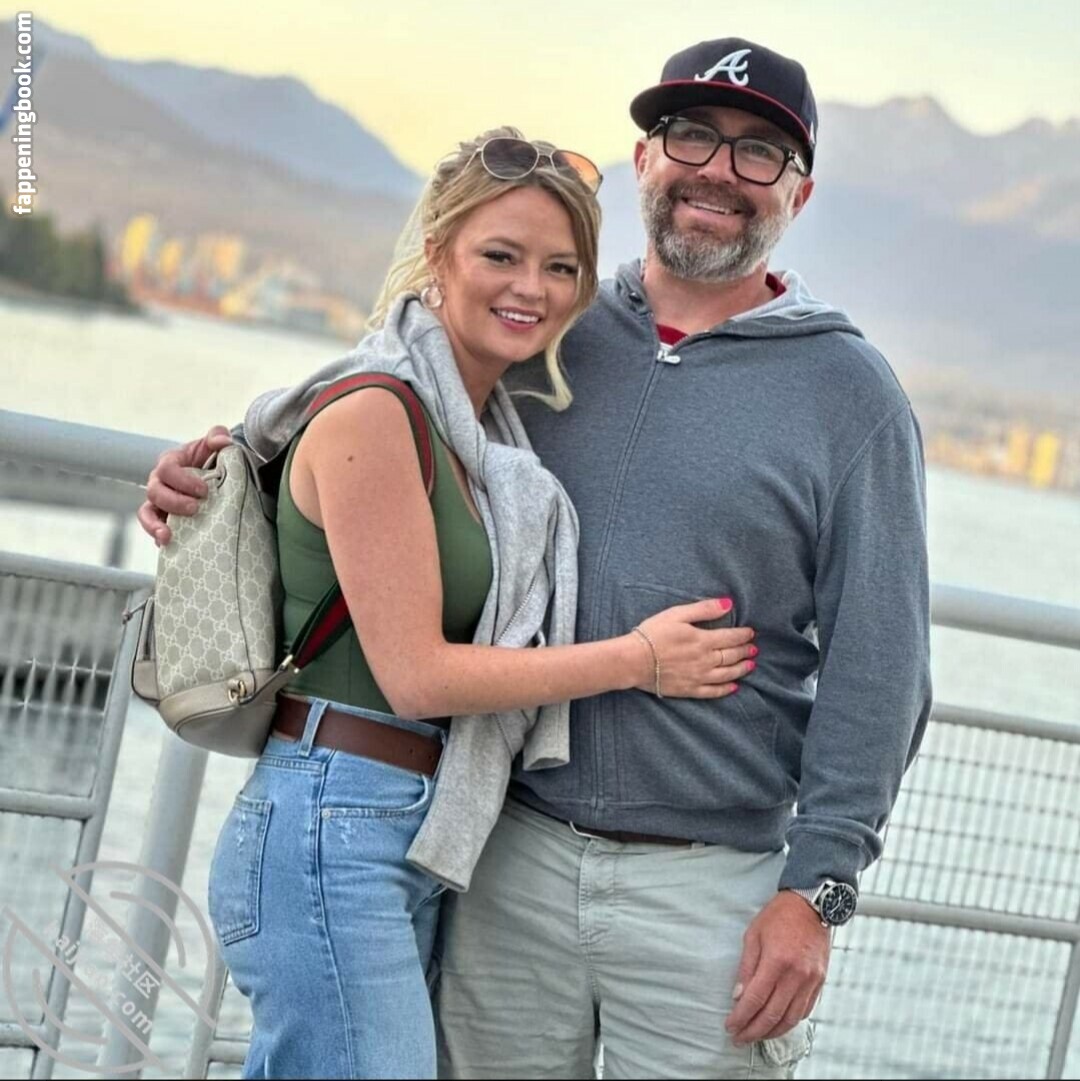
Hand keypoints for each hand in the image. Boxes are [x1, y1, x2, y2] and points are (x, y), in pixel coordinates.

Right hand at [137, 425, 232, 545]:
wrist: (213, 475)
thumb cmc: (210, 458)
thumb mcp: (214, 444)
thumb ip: (217, 435)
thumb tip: (223, 440)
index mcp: (170, 463)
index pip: (167, 469)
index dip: (183, 480)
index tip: (204, 490)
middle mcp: (159, 482)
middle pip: (155, 492)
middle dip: (174, 502)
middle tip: (195, 508)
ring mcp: (159, 502)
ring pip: (146, 513)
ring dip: (154, 525)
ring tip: (167, 537)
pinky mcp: (163, 518)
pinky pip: (153, 528)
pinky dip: (157, 536)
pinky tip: (168, 545)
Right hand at [633, 598, 755, 697]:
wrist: (633, 660)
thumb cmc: (652, 634)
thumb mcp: (677, 614)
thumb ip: (703, 609)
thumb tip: (728, 604)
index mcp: (703, 640)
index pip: (730, 638)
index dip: (743, 635)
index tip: (751, 633)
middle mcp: (705, 661)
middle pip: (731, 656)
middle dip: (745, 651)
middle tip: (754, 649)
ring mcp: (698, 677)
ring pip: (727, 674)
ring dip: (741, 669)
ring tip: (750, 665)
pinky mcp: (689, 690)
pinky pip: (713, 692)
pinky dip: (726, 689)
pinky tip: (733, 687)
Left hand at [725, 892, 830, 1045]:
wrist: (810, 905)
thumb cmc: (779, 916)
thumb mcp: (753, 935)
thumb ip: (746, 967)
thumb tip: (738, 996)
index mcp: (777, 961)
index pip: (755, 999)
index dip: (741, 1017)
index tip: (730, 1026)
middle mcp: (796, 975)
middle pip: (772, 1015)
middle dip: (753, 1031)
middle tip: (739, 1039)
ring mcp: (811, 981)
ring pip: (790, 1019)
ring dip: (771, 1032)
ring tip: (756, 1036)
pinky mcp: (820, 982)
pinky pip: (805, 1010)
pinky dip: (790, 1021)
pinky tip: (777, 1023)